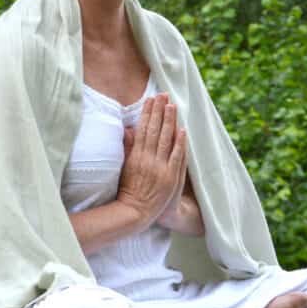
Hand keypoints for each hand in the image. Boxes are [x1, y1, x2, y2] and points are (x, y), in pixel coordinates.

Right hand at [116, 94, 187, 230]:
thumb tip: (128, 129)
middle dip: (159, 111)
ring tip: (172, 106)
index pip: (143, 129)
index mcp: (136, 156)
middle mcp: (148, 160)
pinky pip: (176, 157)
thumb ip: (128, 147)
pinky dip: (179, 143)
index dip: (147, 113)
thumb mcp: (124, 166)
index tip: (150, 100)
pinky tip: (182, 130)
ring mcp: (160, 168)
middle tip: (163, 95)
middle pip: (155, 130)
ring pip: (165, 140)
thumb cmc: (128, 189)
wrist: (136, 211)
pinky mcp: (171, 177)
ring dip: (169, 121)